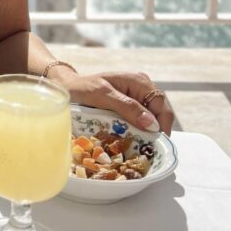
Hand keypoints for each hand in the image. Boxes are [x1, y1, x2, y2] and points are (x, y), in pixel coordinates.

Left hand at [47, 67, 174, 135]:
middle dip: (157, 130)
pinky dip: (139, 130)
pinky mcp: (129, 107)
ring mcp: (136, 97)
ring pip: (152, 118)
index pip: (161, 104)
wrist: (67, 86)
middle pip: (160, 112)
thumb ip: (127, 107)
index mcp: (138, 81)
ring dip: (148, 132)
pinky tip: (133, 140)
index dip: (163, 124)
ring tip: (141, 147)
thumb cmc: (82, 87)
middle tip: (149, 149)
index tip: (157, 143)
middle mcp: (141, 87)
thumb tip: (152, 123)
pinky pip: (141, 120)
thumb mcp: (102, 95)